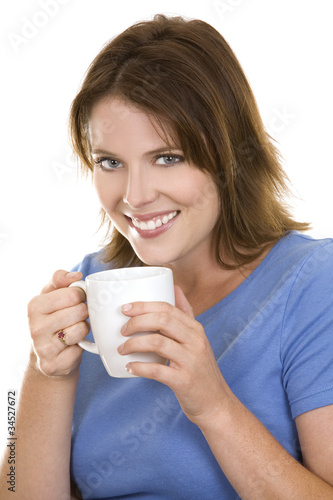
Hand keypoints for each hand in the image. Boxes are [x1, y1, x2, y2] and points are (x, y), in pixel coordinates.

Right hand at [27, 270, 88, 377]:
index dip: (81, 296)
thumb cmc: (53, 318)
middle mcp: (35, 327)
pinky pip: (80, 349)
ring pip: (81, 329)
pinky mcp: (53, 364)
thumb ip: (60, 279)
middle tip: (76, 317)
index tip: (76, 301)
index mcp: (35, 306)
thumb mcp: (52, 295)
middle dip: (83, 313)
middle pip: (80, 311)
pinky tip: (71, 346)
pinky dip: (81, 346)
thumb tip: (76, 276)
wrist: (48, 355)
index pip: (74, 294)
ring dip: (83, 329)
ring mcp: (43, 348)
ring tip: (73, 330)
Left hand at [118, 286, 228, 425]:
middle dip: (136, 322)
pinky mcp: (184, 380)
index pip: (168, 308)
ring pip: (157, 342)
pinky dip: (139, 367)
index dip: (144, 305)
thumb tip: (174, 287)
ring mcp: (191, 360)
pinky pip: (157, 370)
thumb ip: (186, 314)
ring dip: (134, 344)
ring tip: (122, 349)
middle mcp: (195, 341)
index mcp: (195, 328)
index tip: (125, 308)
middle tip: (122, 330)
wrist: (216, 403)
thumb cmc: (201, 369)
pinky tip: (129, 367)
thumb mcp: (197, 338)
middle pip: (162, 320)